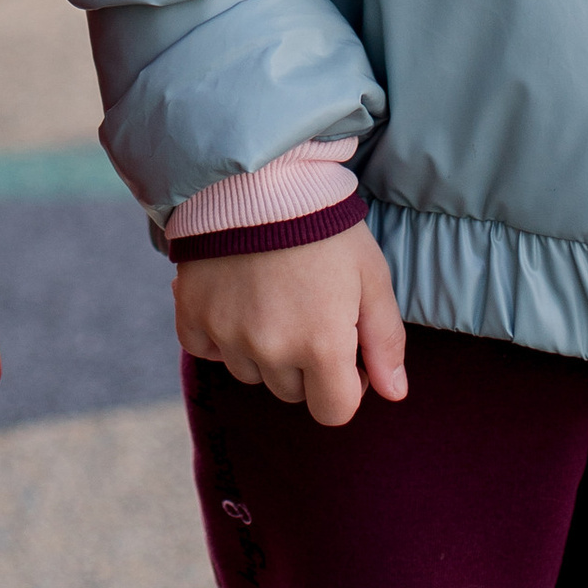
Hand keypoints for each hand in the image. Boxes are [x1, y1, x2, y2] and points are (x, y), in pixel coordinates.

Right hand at [173, 226, 406, 427]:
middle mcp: (271, 350)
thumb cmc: (324, 226)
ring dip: (263, 349)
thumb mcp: (371, 276)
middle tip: (307, 310)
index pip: (334, 411)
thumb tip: (395, 393)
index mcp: (321, 346)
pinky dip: (218, 334)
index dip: (346, 386)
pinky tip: (235, 297)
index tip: (344, 350)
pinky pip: (205, 350)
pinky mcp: (192, 314)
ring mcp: (227, 334)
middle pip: (292, 391)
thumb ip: (386, 340)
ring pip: (250, 372)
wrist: (259, 176)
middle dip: (305, 363)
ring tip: (272, 296)